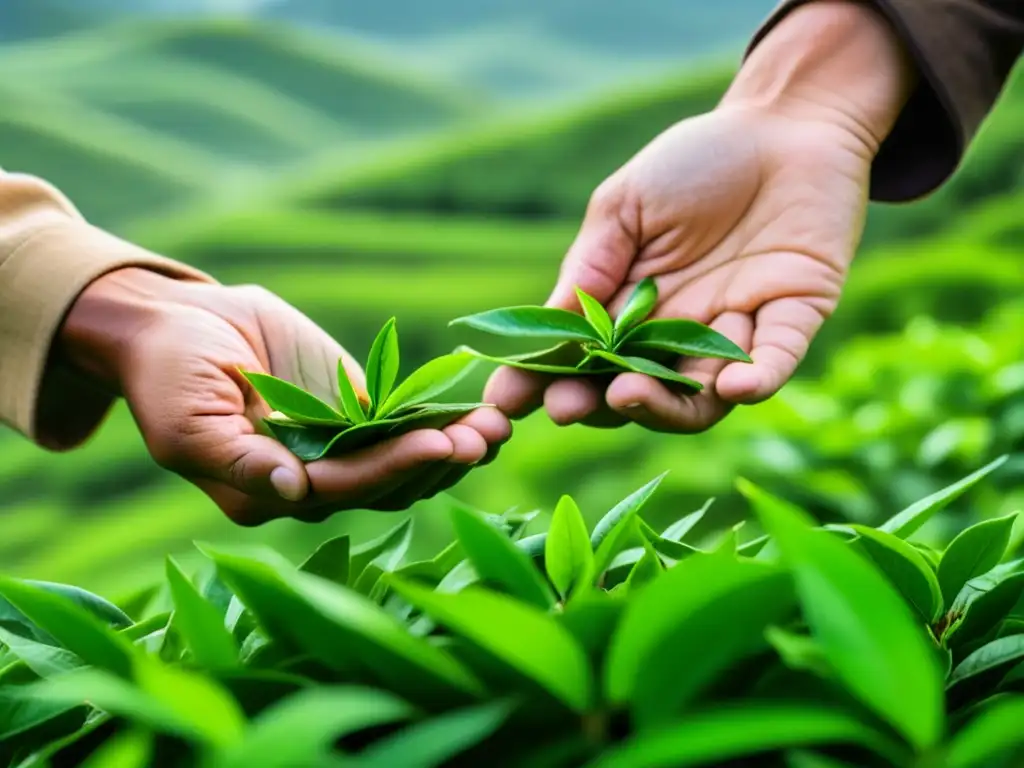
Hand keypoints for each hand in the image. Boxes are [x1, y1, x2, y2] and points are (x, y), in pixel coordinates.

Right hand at [59, 269, 510, 524]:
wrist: (175, 324)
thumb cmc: (167, 373)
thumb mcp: (187, 422)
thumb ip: (239, 462)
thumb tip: (295, 492)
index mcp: (272, 494)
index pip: (346, 489)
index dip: (394, 467)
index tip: (440, 442)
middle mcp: (313, 480)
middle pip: (389, 483)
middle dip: (439, 460)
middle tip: (486, 436)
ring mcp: (339, 444)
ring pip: (407, 460)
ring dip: (454, 446)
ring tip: (498, 424)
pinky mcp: (355, 409)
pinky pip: (405, 421)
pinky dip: (443, 417)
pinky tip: (482, 408)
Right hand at [485, 1, 915, 432]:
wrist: (786, 119)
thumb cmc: (696, 161)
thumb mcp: (625, 206)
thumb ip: (592, 265)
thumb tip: (548, 324)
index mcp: (632, 308)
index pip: (583, 360)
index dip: (544, 381)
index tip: (505, 400)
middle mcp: (679, 333)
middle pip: (635, 392)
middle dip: (597, 404)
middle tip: (565, 407)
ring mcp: (735, 330)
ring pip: (700, 398)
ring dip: (663, 405)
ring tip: (627, 393)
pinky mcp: (794, 316)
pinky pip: (777, 359)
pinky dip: (757, 378)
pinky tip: (734, 386)